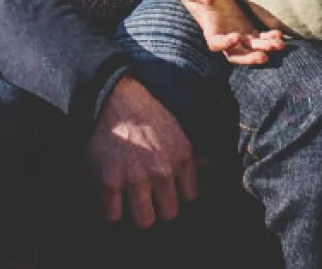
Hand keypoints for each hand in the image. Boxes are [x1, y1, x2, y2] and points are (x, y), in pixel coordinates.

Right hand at [86, 75, 198, 227]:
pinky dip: (113, 211)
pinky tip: (114, 200)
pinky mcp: (110, 182)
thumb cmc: (148, 116)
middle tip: (151, 201)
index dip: (179, 197)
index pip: (190, 198)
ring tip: (133, 205)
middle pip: (169, 213)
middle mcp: (162, 171)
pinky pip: (114, 215)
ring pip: (145, 220)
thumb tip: (212, 170)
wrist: (116, 101)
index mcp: (181, 158)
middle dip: (160, 209)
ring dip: (139, 214)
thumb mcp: (179, 132)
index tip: (170, 194)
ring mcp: (135, 178)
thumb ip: (195, 156)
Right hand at [171, 0, 284, 64]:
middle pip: (236, 53)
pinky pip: (259, 36)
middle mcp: (223, 34)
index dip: (224, 44)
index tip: (236, 38)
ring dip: (264, 47)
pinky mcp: (246, 26)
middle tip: (264, 57)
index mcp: (209, 27)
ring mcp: (236, 31)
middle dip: (250, 56)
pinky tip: (279, 35)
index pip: (215, 43)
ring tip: (279, 45)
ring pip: (251, 46)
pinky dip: (268, 38)